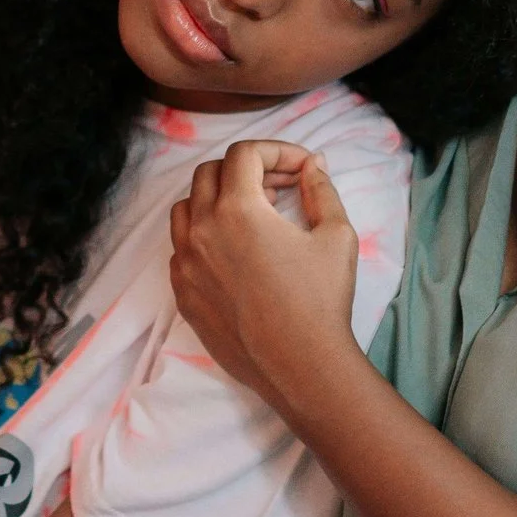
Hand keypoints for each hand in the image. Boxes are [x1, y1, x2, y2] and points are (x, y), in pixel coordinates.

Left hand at [168, 140, 361, 420]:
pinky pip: (180, 247)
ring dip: (217, 199)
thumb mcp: (336, 235)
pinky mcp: (181, 292)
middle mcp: (202, 230)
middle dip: (246, 170)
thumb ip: (321, 189)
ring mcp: (185, 263)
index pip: (244, 154)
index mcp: (238, 210)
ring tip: (254, 215)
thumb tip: (312, 165)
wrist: (300, 365)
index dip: (276, 150)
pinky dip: (203, 235)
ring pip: (186, 208)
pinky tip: (235, 251)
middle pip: (209, 173)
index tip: (300, 167)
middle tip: (280, 187)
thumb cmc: (322, 301)